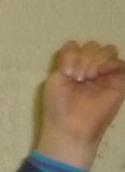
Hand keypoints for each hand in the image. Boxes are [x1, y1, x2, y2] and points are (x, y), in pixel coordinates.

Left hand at [37, 40, 123, 168]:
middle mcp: (90, 68)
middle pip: (92, 45)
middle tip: (77, 78)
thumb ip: (66, 59)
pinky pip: (120, 63)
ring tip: (88, 78)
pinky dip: (109, 64)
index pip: (75, 46)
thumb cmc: (58, 106)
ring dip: (95, 61)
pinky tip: (100, 75)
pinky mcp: (119, 81)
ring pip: (107, 49)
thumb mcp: (55, 79)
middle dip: (83, 58)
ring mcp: (105, 74)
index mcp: (73, 67)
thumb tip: (81, 49)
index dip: (71, 55)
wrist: (70, 126)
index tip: (66, 72)